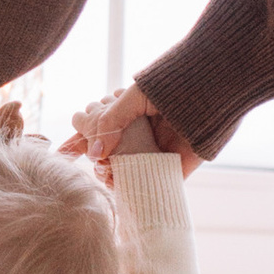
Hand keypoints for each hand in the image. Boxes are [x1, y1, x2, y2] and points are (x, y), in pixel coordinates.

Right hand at [74, 86, 201, 178]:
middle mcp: (136, 135)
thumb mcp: (133, 97)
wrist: (212, 93)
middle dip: (91, 156)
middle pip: (101, 153)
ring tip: (109, 164)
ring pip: (116, 171)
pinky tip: (118, 179)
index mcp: (127, 114)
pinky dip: (124, 186)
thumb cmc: (172, 88)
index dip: (77, 142)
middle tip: (96, 151)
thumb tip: (93, 152)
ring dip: (105, 172)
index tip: (61, 154)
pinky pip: (140, 184)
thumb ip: (109, 121)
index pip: (94, 130)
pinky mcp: (166, 170)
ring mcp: (149, 153)